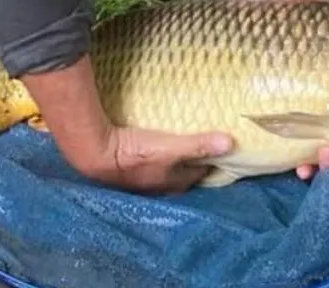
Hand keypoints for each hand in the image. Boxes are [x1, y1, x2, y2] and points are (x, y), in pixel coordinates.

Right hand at [81, 124, 233, 193]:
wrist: (97, 155)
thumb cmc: (136, 153)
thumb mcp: (171, 147)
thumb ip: (198, 145)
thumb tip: (231, 143)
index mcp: (174, 181)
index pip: (199, 172)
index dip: (210, 161)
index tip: (220, 149)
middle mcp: (160, 185)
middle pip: (183, 174)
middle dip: (193, 162)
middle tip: (203, 145)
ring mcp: (143, 179)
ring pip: (165, 170)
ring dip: (174, 161)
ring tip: (180, 145)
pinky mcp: (128, 169)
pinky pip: (150, 164)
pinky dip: (156, 156)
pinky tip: (153, 146)